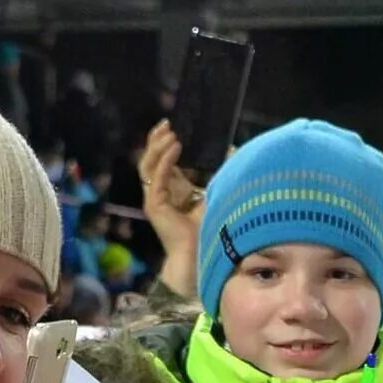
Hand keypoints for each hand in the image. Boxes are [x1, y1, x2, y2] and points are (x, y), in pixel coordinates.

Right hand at [138, 119, 202, 301]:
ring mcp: (154, 199)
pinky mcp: (155, 204)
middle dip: (156, 140)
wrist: (198, 258)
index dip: (163, 144)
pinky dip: (166, 160)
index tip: (172, 128)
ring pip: (148, 165)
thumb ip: (217, 178)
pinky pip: (158, 176)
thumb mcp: (213, 197)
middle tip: (166, 124)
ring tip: (170, 133)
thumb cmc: (207, 233)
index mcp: (170, 191)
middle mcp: (158, 193)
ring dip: (158, 146)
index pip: (161, 162)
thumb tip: (233, 155)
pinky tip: (175, 147)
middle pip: (150, 159)